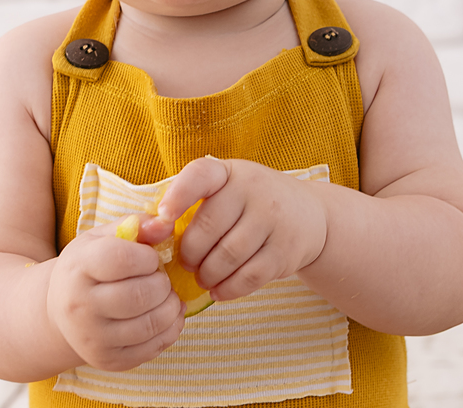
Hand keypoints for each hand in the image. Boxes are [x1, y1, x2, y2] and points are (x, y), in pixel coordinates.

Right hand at [47, 219, 184, 370]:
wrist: (58, 312)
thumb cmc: (87, 268)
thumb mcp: (102, 239)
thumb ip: (137, 226)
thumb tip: (167, 224)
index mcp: (78, 268)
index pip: (122, 260)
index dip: (148, 257)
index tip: (150, 258)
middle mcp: (80, 307)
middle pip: (140, 295)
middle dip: (162, 284)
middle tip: (161, 279)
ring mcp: (93, 339)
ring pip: (150, 324)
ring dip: (171, 307)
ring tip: (167, 296)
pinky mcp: (108, 360)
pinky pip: (153, 348)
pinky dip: (171, 329)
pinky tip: (166, 315)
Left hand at [155, 158, 327, 301]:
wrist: (310, 216)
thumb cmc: (251, 203)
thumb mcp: (228, 188)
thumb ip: (194, 202)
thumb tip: (152, 232)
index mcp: (230, 173)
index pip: (200, 175)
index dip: (178, 196)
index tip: (162, 217)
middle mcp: (253, 190)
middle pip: (207, 229)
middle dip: (189, 254)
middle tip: (186, 264)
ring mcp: (273, 220)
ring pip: (226, 257)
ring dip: (207, 274)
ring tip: (202, 277)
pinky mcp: (286, 251)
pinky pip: (248, 278)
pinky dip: (227, 289)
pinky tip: (219, 289)